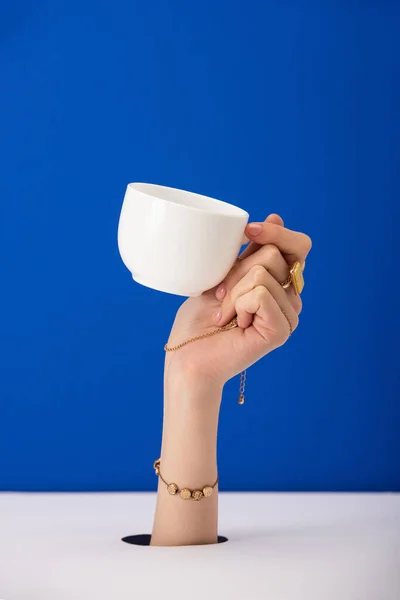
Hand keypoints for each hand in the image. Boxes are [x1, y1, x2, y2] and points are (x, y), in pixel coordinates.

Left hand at [165, 214, 311, 386]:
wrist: (187, 354)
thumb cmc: (200, 318)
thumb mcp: (225, 273)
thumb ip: (252, 252)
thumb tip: (276, 217)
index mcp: (281, 282)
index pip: (299, 246)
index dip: (276, 233)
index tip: (247, 232)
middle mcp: (290, 298)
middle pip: (274, 254)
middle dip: (236, 269)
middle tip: (220, 293)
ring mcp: (289, 314)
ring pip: (262, 274)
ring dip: (232, 292)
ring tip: (223, 314)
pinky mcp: (282, 329)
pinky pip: (260, 294)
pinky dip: (237, 304)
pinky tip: (232, 324)